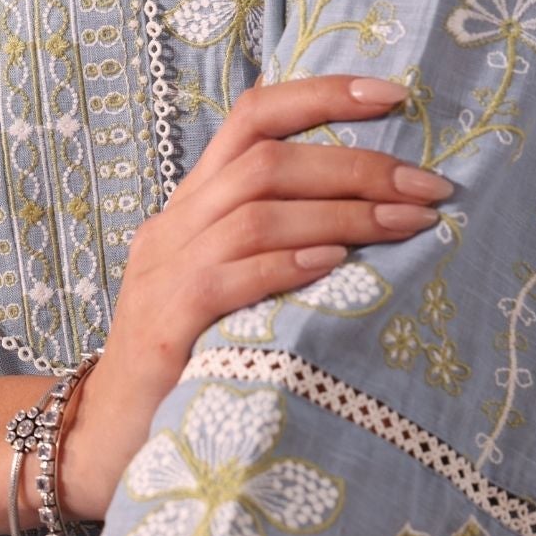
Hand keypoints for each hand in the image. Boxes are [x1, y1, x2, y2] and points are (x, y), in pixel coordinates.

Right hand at [56, 72, 453, 521]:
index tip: (395, 96)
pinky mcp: (165, 327)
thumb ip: (277, 240)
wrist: (107, 440)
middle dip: (354, 165)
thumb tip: (379, 207)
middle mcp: (174, 225)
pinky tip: (337, 263)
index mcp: (194, 203)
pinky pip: (228, 277)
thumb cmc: (190, 357)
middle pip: (265, 161)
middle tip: (427, 186)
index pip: (251, 117)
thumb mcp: (228, 282)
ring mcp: (163, 273)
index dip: (321, 95)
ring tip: (408, 224)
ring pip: (255, 212)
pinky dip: (286, 264)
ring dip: (341, 213)